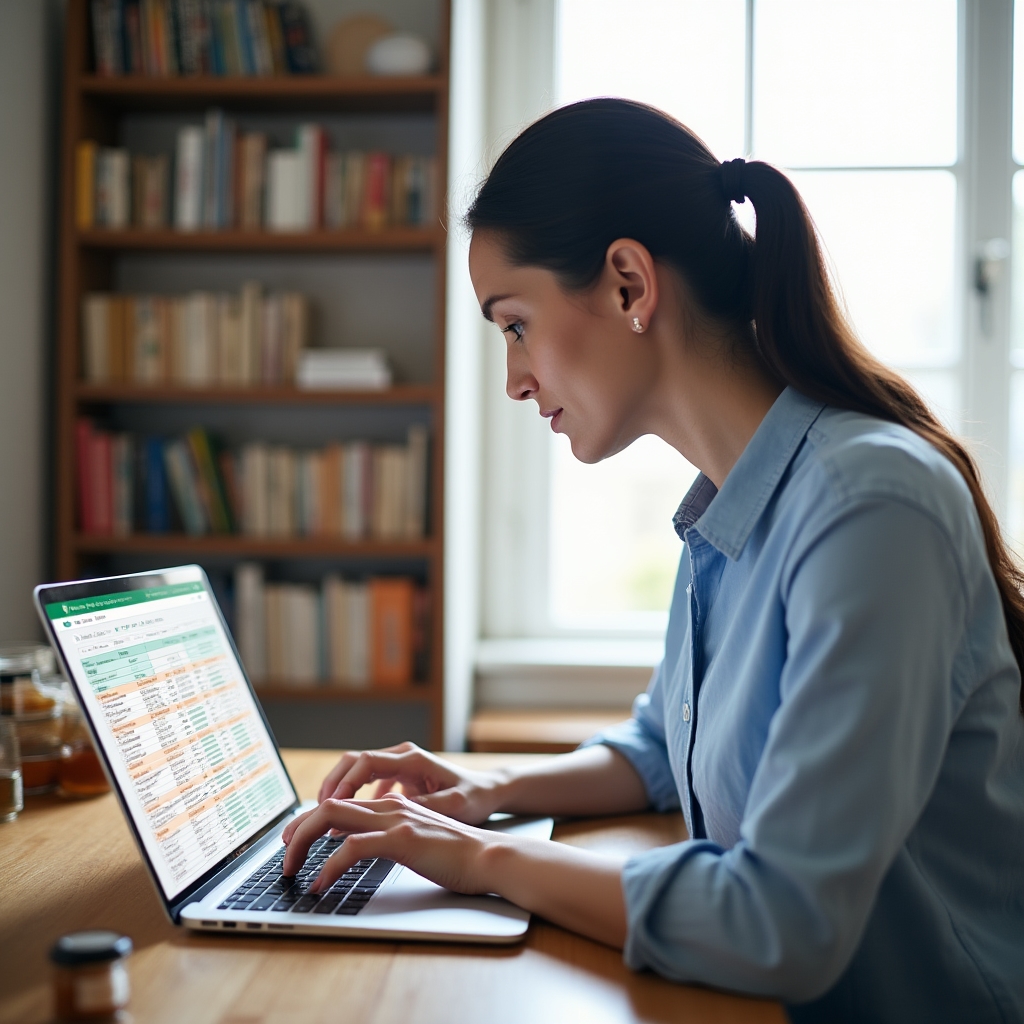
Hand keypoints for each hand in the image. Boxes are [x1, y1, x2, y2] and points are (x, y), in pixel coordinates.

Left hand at [281, 792, 502, 894]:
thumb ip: (391, 839)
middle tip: (284, 856)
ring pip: (332, 818)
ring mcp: (395, 820)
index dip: (310, 820)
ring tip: (292, 869)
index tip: (294, 842)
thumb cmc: (458, 856)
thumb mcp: (417, 842)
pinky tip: (321, 884)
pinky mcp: (401, 839)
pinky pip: (352, 848)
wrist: (489, 856)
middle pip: (328, 805)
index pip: (340, 804)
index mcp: (393, 806)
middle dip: (297, 829)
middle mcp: (390, 807)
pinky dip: (330, 866)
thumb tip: (361, 851)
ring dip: (303, 842)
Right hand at [316, 742, 506, 824]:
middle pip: (353, 762)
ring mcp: (400, 765)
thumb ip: (424, 805)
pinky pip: (367, 782)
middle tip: (314, 812)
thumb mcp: (454, 805)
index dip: (344, 783)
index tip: (329, 805)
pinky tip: (348, 821)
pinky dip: (353, 798)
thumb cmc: (475, 798)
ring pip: (357, 771)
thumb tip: (395, 809)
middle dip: (331, 785)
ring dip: (339, 791)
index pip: (365, 762)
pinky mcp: (400, 777)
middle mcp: (402, 757)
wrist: (490, 791)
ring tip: (324, 818)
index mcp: (412, 759)